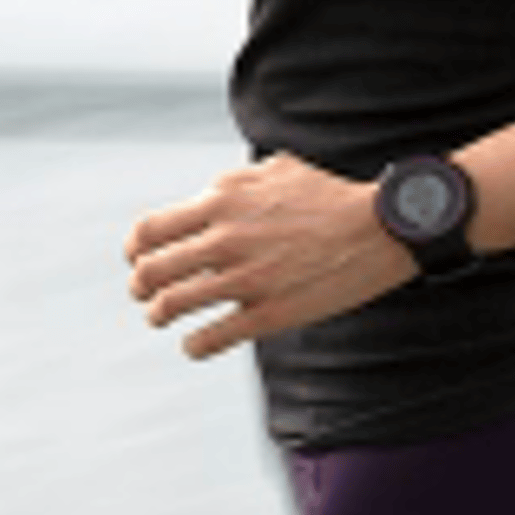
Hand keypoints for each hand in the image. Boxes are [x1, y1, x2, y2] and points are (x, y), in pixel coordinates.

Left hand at [124, 154, 419, 359]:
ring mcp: (245, 280)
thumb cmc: (331, 196)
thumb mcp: (277, 169)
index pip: (150, 230)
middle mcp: (225, 240)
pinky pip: (209, 339)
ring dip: (159, 315)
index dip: (135, 249)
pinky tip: (197, 344)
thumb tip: (209, 194)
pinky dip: (194, 345)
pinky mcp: (268, 314)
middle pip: (150, 271)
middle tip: (145, 293)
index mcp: (223, 202)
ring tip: (163, 318)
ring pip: (170, 306)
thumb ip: (234, 182)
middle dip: (140, 286)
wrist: (380, 228)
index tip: (138, 259)